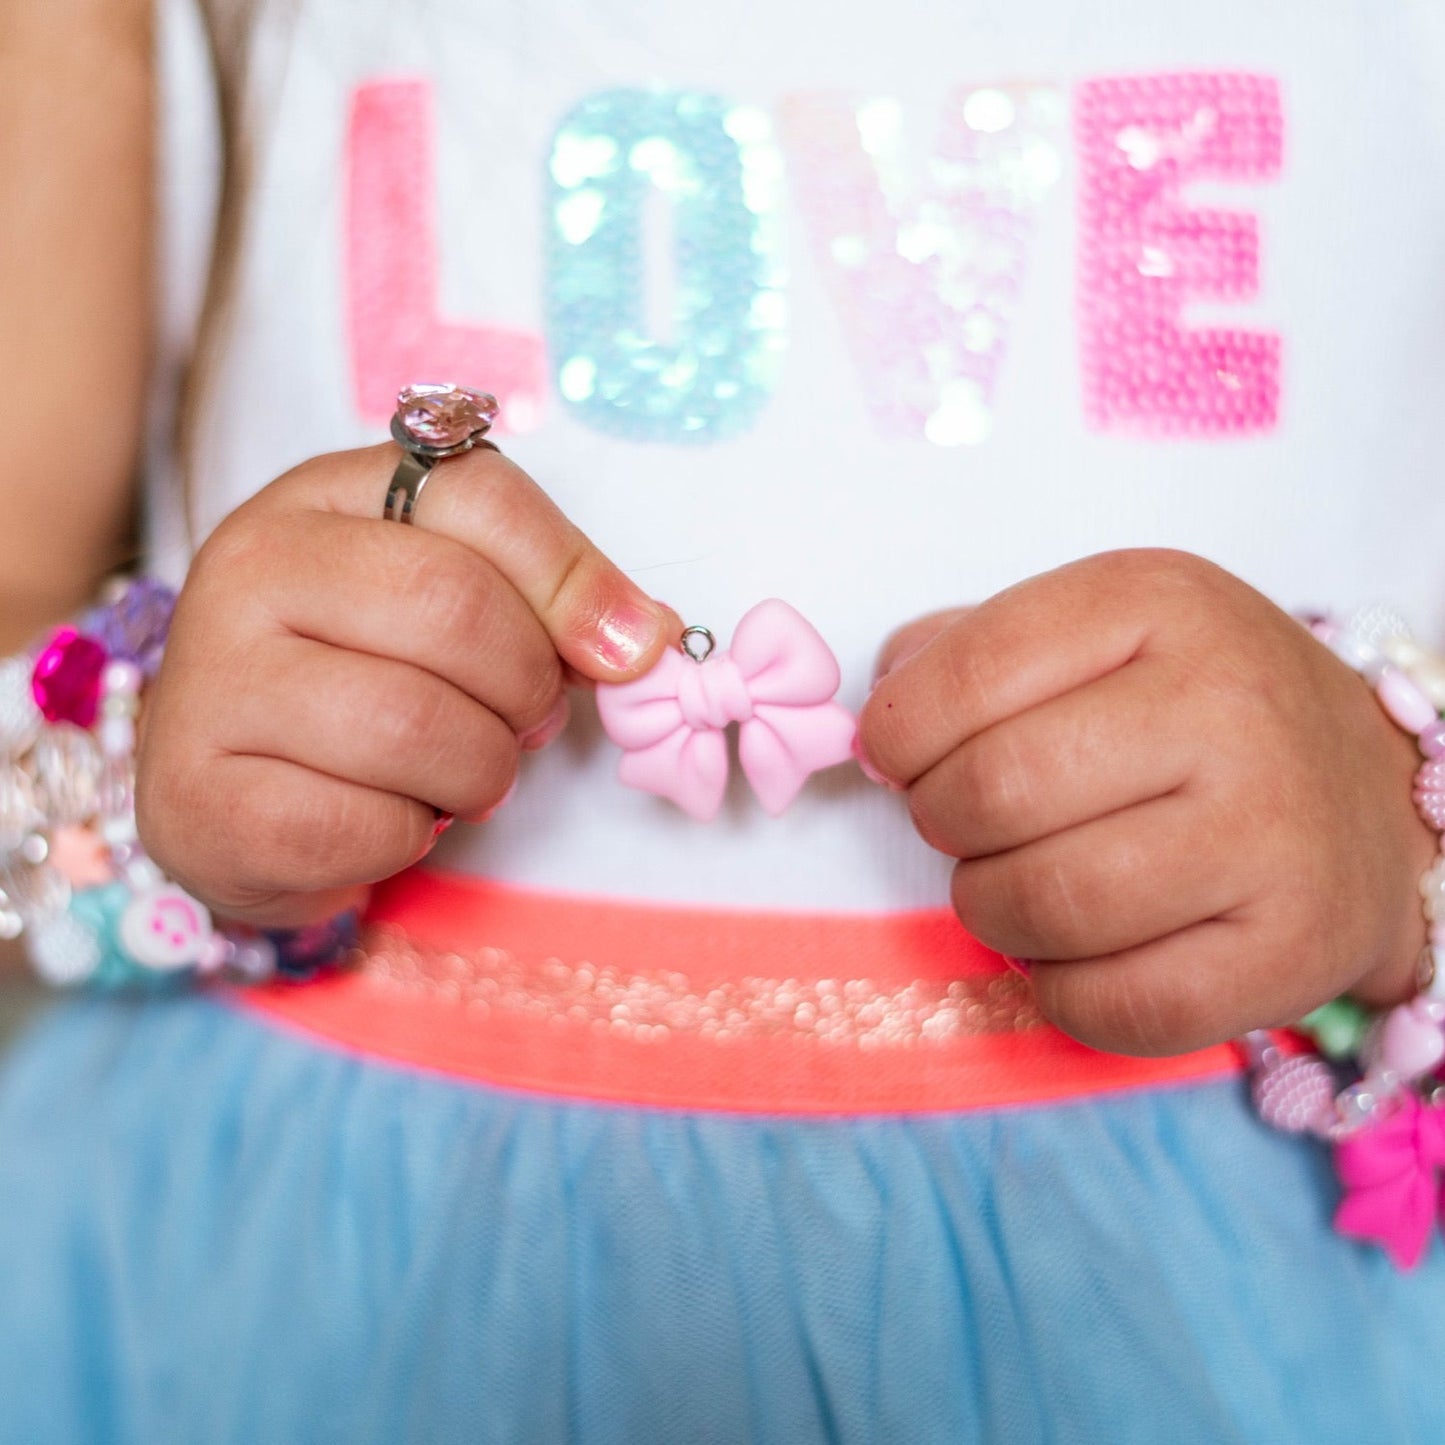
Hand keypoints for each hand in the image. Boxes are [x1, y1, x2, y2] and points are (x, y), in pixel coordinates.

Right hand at [137, 443, 674, 927]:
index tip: (626, 650)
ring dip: (479, 771)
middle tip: (523, 721)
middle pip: (453, 610)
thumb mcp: (450, 601)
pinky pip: (369, 826)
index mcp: (323, 498)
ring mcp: (212, 685)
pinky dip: (412, 837)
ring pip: (414, 727)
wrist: (231, 791)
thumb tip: (647, 637)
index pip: (477, 495)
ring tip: (460, 772)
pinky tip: (392, 816)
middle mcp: (248, 569)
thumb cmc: (362, 679)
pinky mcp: (205, 803)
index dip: (572, 580)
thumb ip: (547, 595)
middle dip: (526, 688)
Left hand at [857, 549, 1436, 1055]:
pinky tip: (1069, 950)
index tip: (905, 756)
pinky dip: (1055, 988)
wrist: (1363, 796)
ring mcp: (1271, 836)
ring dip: (989, 908)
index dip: (899, 734)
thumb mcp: (1090, 631)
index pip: (967, 674)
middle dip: (942, 820)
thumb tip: (871, 731)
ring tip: (1015, 883)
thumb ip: (961, 655)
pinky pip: (1110, 1004)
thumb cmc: (1190, 709)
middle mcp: (1230, 709)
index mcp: (1160, 604)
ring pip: (1045, 903)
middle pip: (994, 792)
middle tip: (967, 823)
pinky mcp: (1289, 953)